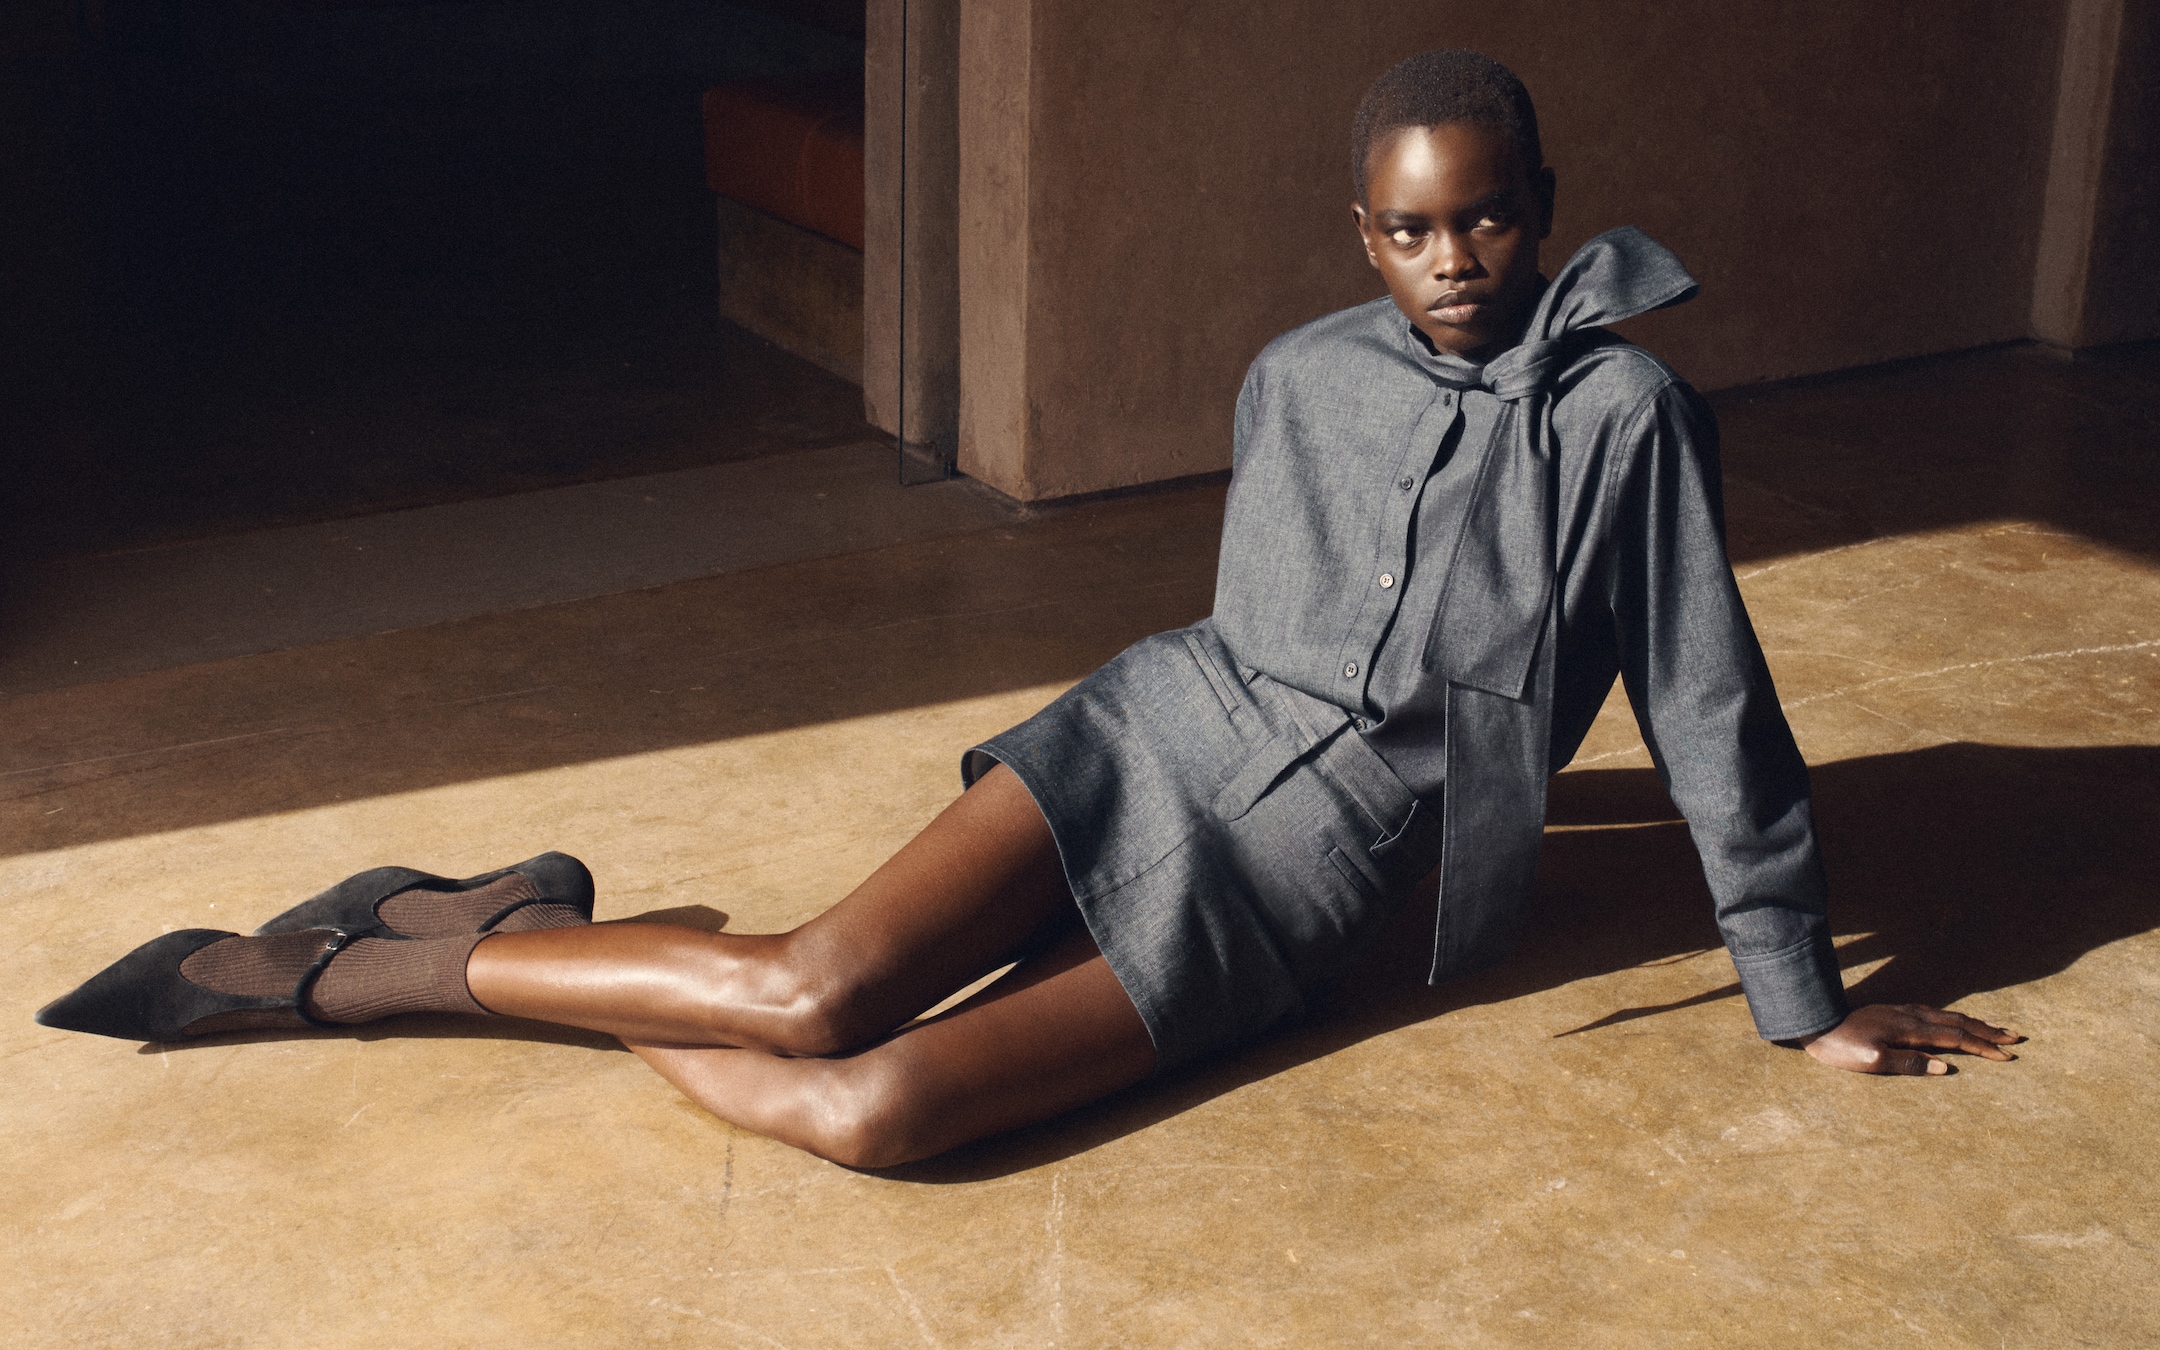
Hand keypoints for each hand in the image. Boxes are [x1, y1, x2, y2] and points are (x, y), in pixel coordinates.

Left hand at [1799, 1003, 2021, 1075]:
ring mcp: (1903, 1012)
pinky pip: (1935, 1013)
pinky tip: (1956, 1021)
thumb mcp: (1873, 1061)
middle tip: (2017, 1038)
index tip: (2008, 1057)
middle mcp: (1912, 1017)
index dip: (1984, 1048)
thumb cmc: (1841, 1047)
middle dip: (1989, 1031)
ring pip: (1949, 1016)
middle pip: (1959, 1023)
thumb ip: (1909, 1064)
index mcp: (1911, 1030)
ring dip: (1975, 1023)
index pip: (1957, 1039)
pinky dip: (1955, 1018)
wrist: (1815, 1023)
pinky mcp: (1894, 1013)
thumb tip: (1946, 1068)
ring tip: (1996, 1029)